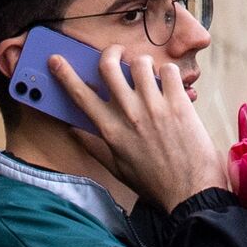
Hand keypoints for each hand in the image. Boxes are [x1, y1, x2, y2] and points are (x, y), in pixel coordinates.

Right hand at [47, 45, 226, 211]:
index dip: (65, 74)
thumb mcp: (118, 169)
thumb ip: (94, 147)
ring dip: (142, 63)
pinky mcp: (179, 104)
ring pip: (139, 63)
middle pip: (108, 66)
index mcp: (111, 131)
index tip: (56, 60)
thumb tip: (73, 131)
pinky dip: (168, 73)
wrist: (190, 194)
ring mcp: (154, 107)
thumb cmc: (155, 184)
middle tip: (117, 53)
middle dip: (110, 53)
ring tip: (148, 74)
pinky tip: (170, 85)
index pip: (81, 96)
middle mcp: (129, 115)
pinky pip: (168, 71)